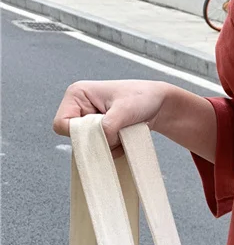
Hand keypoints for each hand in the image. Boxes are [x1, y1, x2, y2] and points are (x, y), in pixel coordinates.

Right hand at [53, 80, 168, 151]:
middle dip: (98, 140)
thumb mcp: (125, 110)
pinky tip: (126, 136)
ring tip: (125, 131)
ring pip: (90, 146)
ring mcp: (90, 120)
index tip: (104, 131)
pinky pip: (102, 149)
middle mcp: (79, 107)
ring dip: (109, 144)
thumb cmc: (142, 97)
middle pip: (76, 138)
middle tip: (118, 131)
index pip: (62, 124)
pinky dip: (115, 147)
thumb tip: (100, 141)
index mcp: (77, 95)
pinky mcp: (100, 131)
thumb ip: (108, 126)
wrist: (159, 103)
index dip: (80, 133)